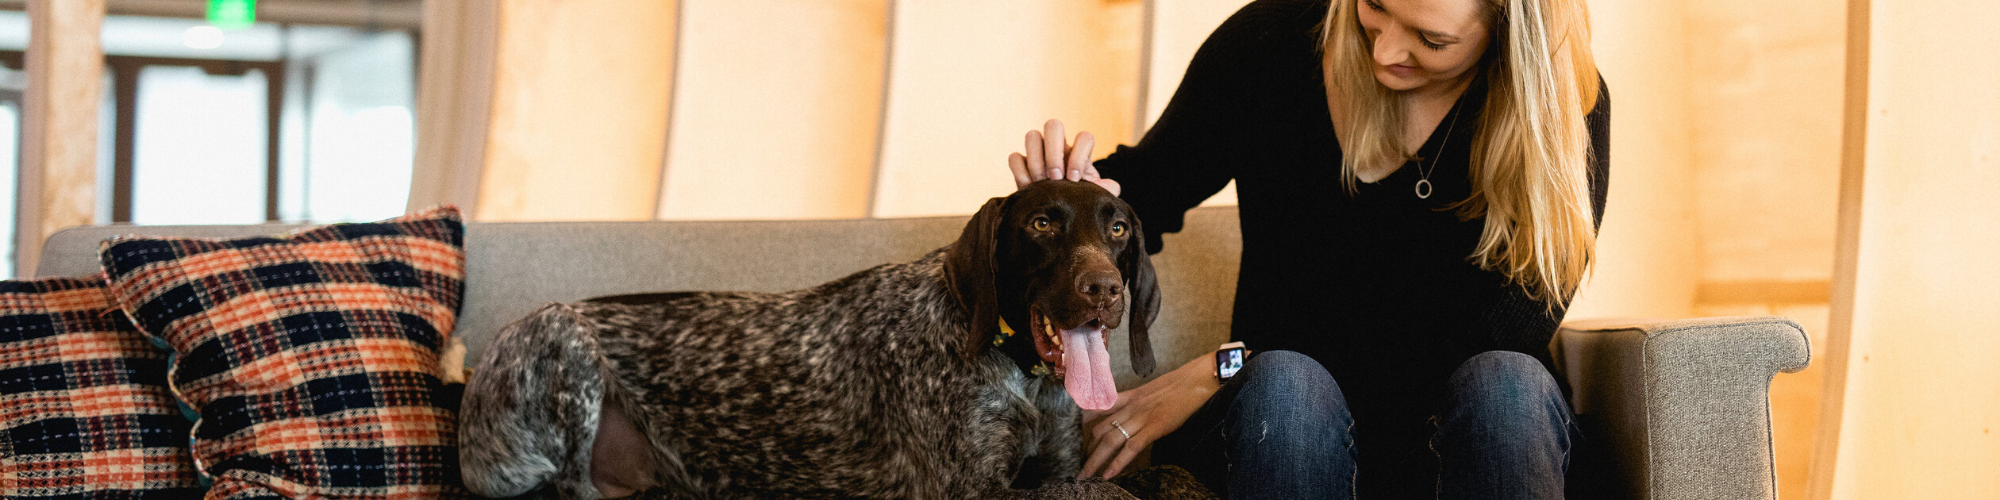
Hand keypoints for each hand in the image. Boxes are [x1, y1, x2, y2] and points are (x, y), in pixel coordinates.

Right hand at [1008, 119, 1120, 195]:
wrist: (1058, 212)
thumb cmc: (1079, 200)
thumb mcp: (1094, 197)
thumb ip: (1105, 191)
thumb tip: (1112, 186)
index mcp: (1079, 151)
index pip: (1083, 137)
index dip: (1078, 155)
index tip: (1074, 179)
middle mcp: (1058, 146)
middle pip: (1053, 125)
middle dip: (1053, 152)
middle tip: (1055, 177)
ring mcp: (1038, 153)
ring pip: (1032, 136)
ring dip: (1035, 160)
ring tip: (1041, 182)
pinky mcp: (1021, 165)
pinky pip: (1014, 157)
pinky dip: (1019, 171)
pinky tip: (1028, 187)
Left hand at [1076, 353, 1218, 478]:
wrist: (1195, 380)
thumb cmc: (1177, 387)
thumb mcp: (1149, 393)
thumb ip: (1135, 404)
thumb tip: (1128, 416)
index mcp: (1127, 398)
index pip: (1096, 410)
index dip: (1080, 424)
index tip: (1067, 435)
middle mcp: (1129, 407)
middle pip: (1098, 430)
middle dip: (1085, 449)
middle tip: (1075, 465)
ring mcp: (1140, 417)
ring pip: (1110, 441)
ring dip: (1095, 461)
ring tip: (1084, 476)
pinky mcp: (1154, 427)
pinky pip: (1131, 447)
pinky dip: (1119, 462)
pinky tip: (1109, 474)